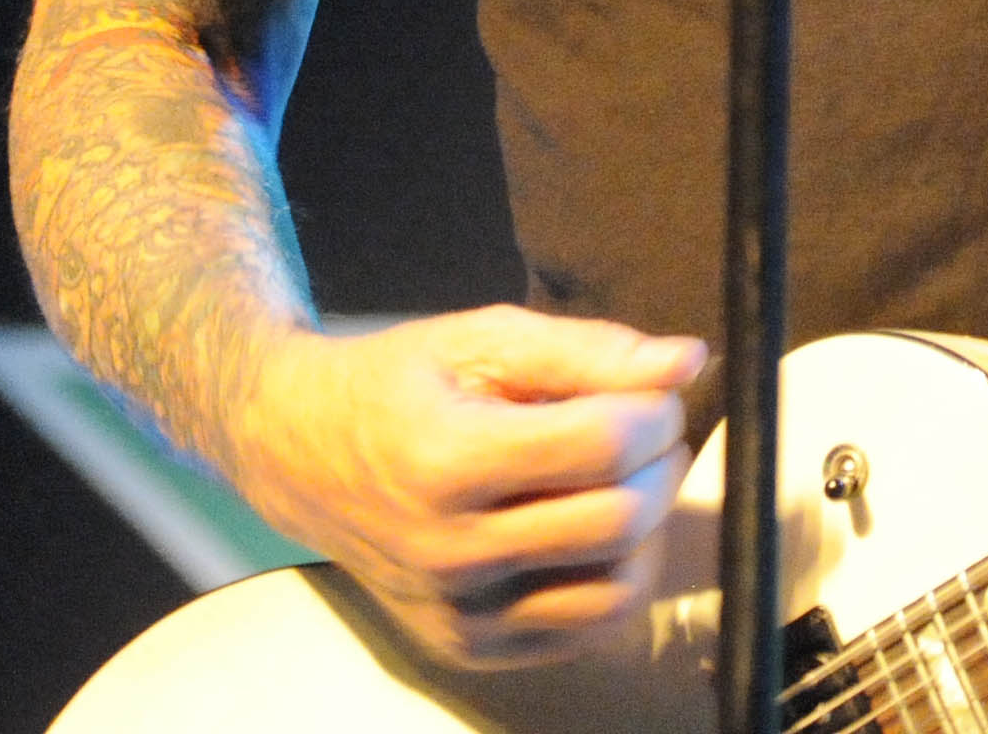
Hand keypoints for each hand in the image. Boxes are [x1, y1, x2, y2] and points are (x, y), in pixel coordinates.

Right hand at [227, 304, 705, 668]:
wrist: (298, 454)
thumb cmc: (397, 384)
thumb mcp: (483, 340)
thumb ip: (590, 351)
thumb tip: (689, 362)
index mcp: (448, 461)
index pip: (604, 445)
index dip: (654, 411)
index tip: (651, 390)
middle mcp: (448, 552)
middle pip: (618, 520)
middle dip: (661, 464)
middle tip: (650, 429)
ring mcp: (457, 612)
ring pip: (615, 592)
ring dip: (649, 530)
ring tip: (627, 479)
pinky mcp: (465, 647)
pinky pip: (583, 632)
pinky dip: (614, 580)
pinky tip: (596, 530)